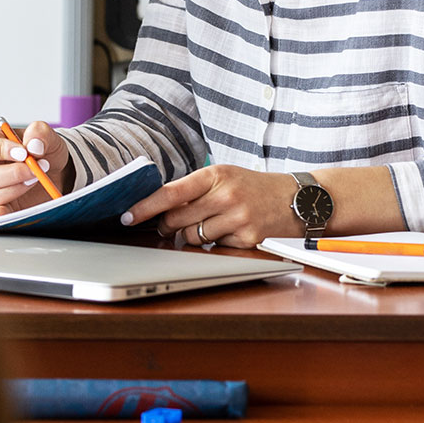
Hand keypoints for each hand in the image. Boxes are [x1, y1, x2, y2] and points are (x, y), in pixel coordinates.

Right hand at [0, 120, 70, 215]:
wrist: (56, 171)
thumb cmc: (42, 150)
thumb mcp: (45, 135)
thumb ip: (39, 132)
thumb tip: (34, 145)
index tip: (23, 152)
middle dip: (11, 174)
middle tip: (34, 169)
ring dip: (14, 190)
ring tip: (36, 180)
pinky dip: (5, 213)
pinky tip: (21, 206)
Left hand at [121, 166, 302, 248]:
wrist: (297, 198)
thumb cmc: (254, 187)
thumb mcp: (225, 177)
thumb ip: (195, 190)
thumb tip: (159, 210)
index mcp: (216, 174)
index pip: (171, 192)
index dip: (145, 206)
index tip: (126, 216)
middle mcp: (226, 194)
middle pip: (177, 219)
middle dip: (167, 226)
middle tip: (170, 225)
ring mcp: (237, 217)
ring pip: (191, 237)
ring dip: (191, 237)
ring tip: (209, 225)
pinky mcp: (247, 238)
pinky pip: (214, 248)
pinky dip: (216, 243)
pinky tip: (231, 231)